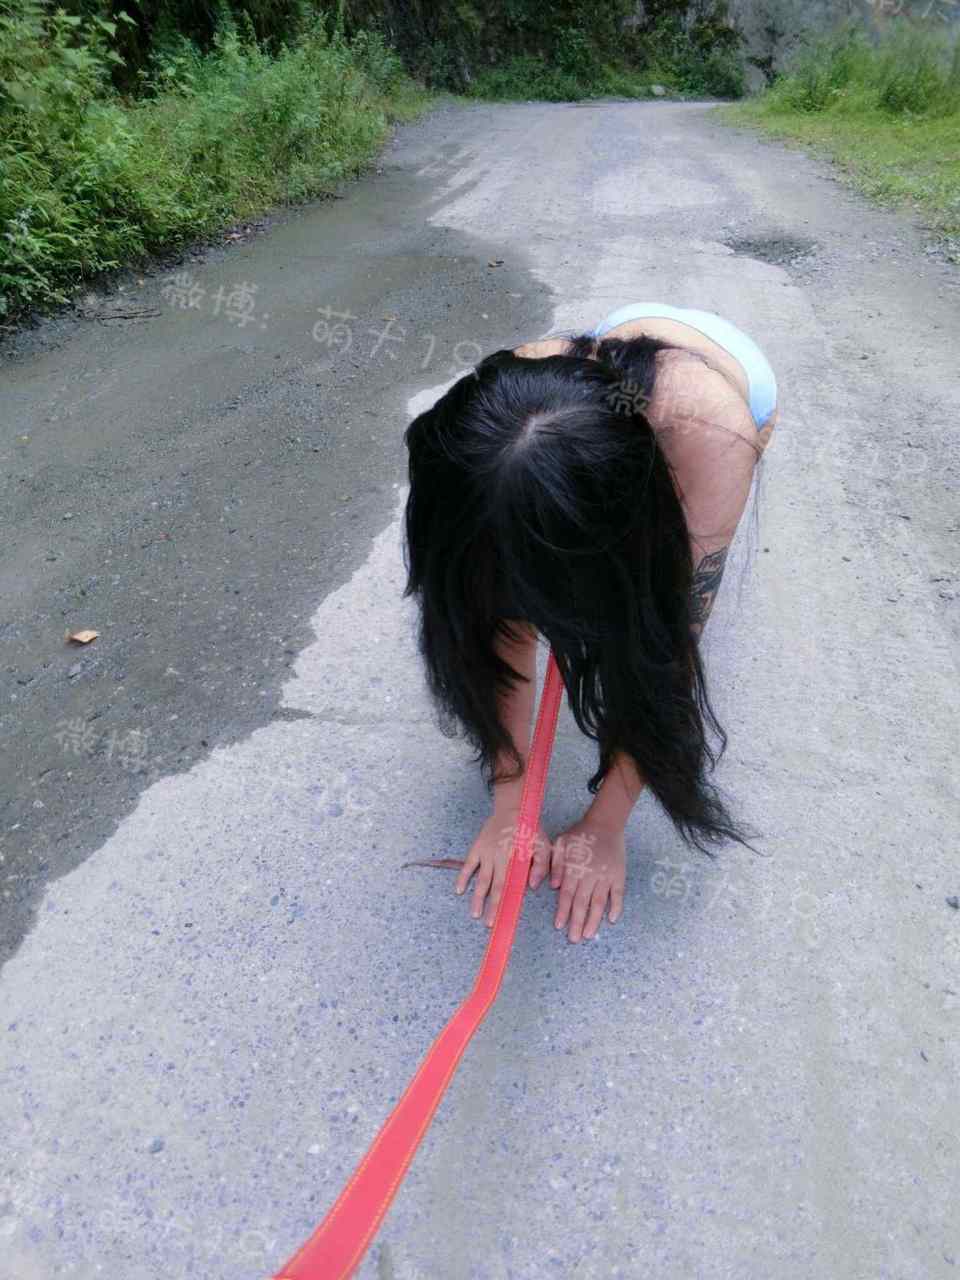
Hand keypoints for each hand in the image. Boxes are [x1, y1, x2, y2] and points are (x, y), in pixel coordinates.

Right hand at [456, 810, 551, 926]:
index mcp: (513, 860)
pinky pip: (468, 865)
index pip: (507, 887)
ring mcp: (485, 853)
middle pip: (493, 887)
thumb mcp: (543, 844)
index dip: (503, 903)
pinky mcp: (477, 847)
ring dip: (477, 897)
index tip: (501, 918)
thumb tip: (532, 886)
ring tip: (475, 914)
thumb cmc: (530, 828)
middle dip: (490, 907)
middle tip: (488, 924)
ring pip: (480, 880)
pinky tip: (459, 890)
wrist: (513, 808)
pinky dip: (463, 878)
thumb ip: (540, 865)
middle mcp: (497, 859)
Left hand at [549, 817, 625, 942]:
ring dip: (594, 920)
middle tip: (574, 939)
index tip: (559, 926)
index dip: (563, 911)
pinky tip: (611, 920)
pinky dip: (616, 907)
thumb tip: (553, 886)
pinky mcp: (619, 875)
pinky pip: (618, 894)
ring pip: (599, 902)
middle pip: (582, 902)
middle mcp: (590, 874)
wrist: (605, 824)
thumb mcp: (560, 843)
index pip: (567, 894)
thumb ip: (555, 864)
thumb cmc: (579, 836)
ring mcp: (606, 875)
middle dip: (577, 922)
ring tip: (588, 935)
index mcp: (574, 867)